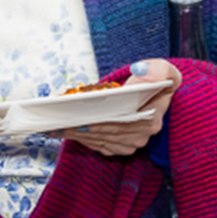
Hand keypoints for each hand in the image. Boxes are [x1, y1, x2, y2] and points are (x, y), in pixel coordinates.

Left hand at [58, 59, 181, 157]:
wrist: (153, 94)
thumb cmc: (155, 80)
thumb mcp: (162, 70)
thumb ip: (157, 71)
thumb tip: (140, 72)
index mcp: (153, 117)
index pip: (123, 122)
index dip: (101, 121)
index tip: (81, 118)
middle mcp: (142, 135)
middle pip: (106, 132)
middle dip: (81, 127)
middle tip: (58, 121)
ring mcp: (130, 143)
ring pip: (98, 140)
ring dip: (75, 134)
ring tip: (54, 125)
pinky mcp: (119, 147)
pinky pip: (96, 145)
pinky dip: (78, 138)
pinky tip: (61, 130)